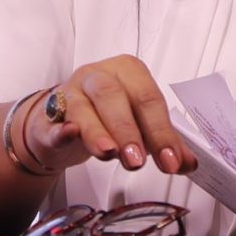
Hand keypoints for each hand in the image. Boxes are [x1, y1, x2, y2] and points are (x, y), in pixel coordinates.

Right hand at [24, 55, 198, 175]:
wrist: (63, 123)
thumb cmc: (107, 117)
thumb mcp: (138, 126)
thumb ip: (163, 142)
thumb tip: (188, 163)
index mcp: (128, 72)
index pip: (149, 98)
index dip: (162, 131)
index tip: (171, 161)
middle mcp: (98, 76)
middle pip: (114, 96)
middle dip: (128, 130)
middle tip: (138, 160)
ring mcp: (70, 93)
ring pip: (83, 107)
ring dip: (96, 131)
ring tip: (109, 153)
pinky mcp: (47, 116)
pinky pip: (53, 122)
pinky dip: (61, 130)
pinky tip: (69, 135)